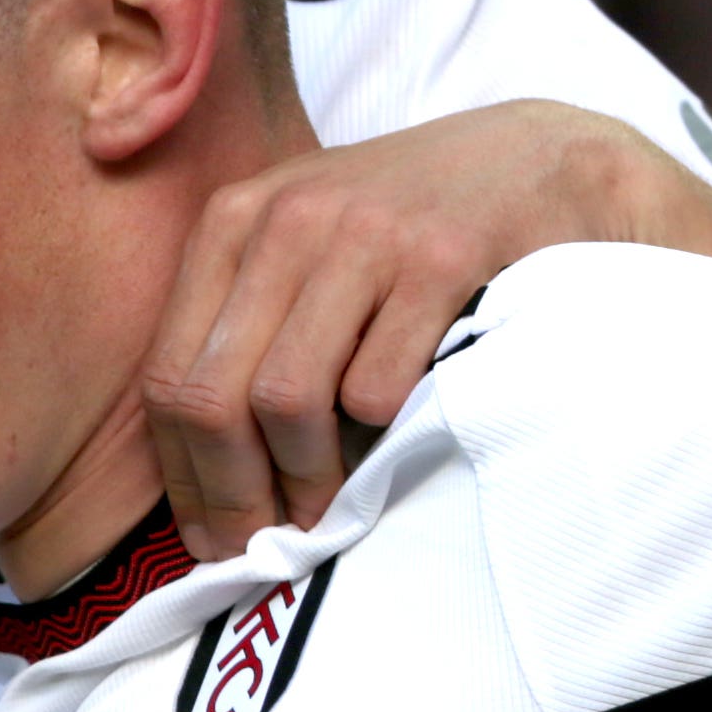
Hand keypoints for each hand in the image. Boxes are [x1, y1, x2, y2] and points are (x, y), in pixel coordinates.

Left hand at [148, 100, 711, 555]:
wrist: (542, 162)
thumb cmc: (414, 227)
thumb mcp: (308, 245)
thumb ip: (246, 328)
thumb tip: (201, 472)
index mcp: (234, 221)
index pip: (169, 377)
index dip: (185, 478)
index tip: (212, 542)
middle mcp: (285, 220)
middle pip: (214, 398)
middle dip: (236, 495)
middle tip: (269, 549)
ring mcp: (363, 236)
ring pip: (287, 400)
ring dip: (308, 479)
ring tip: (332, 509)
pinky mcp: (440, 259)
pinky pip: (379, 387)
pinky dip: (382, 437)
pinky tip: (397, 444)